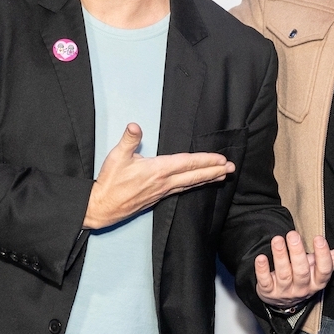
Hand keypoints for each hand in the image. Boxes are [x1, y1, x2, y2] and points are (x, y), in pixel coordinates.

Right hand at [84, 124, 234, 229]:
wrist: (101, 207)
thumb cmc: (109, 182)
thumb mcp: (117, 157)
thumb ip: (129, 140)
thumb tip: (135, 126)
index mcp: (157, 170)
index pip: (187, 163)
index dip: (206, 161)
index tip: (221, 159)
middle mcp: (164, 182)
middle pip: (194, 175)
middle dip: (214, 171)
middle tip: (232, 168)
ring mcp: (162, 192)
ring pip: (190, 184)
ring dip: (207, 179)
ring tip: (223, 176)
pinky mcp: (158, 198)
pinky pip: (182, 190)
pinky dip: (194, 186)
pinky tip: (198, 184)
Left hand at [254, 231, 333, 308]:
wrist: (285, 297)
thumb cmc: (309, 274)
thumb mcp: (327, 264)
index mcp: (318, 281)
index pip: (323, 271)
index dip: (322, 256)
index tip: (319, 238)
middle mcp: (302, 287)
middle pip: (300, 271)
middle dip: (296, 253)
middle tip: (293, 234)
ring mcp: (284, 290)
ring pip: (282, 274)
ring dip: (279, 256)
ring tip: (277, 239)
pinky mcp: (267, 291)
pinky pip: (264, 282)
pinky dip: (261, 270)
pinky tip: (260, 257)